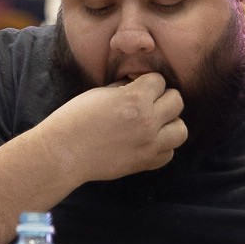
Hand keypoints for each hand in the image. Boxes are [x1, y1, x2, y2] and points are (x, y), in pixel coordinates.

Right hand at [43, 72, 186, 182]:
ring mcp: (149, 144)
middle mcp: (148, 121)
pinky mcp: (145, 163)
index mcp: (136, 99)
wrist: (63, 152)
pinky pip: (169, 153)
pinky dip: (162, 147)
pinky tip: (147, 141)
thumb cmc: (75, 118)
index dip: (146, 82)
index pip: (159, 80)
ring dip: (170, 123)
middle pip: (176, 102)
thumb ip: (127, 88)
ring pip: (181, 129)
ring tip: (153, 123)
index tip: (134, 87)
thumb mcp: (102, 93)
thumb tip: (142, 85)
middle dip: (162, 98)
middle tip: (146, 103)